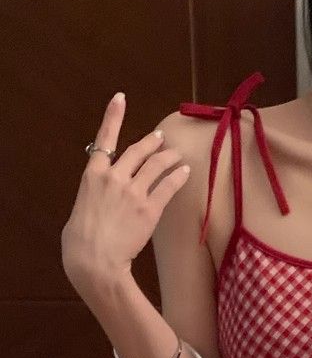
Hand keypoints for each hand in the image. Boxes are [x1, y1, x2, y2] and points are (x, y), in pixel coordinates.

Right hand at [61, 93, 189, 283]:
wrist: (95, 259)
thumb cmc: (80, 242)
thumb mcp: (81, 210)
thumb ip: (95, 197)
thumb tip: (101, 200)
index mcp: (93, 174)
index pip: (105, 138)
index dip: (114, 116)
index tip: (121, 98)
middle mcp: (114, 177)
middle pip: (137, 151)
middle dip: (151, 142)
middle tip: (161, 138)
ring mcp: (133, 191)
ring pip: (155, 165)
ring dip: (168, 157)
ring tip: (177, 154)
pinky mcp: (150, 209)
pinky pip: (167, 186)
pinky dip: (178, 176)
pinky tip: (185, 171)